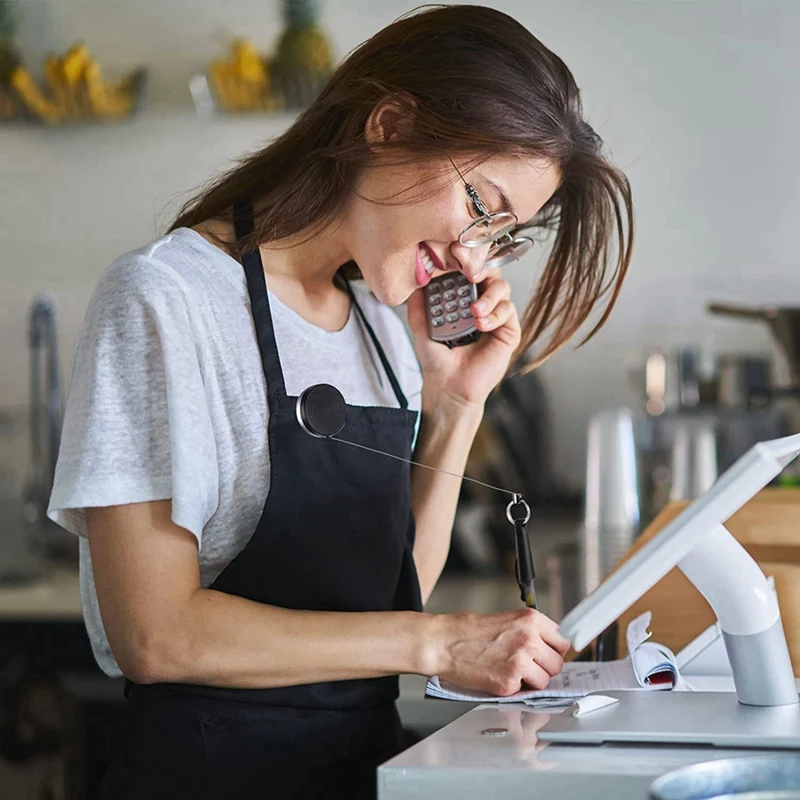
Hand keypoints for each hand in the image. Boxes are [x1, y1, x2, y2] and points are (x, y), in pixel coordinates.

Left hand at [406, 270, 520, 410]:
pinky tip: (481, 325)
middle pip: (490, 272)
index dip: (467, 261)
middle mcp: (480, 303)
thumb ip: (418, 302)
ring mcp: (495, 316)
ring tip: (474, 312)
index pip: (469, 270)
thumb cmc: (436, 358)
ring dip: (489, 296)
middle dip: (482, 270)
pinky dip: (495, 314)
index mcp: (462, 297)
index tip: (459, 258)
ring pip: (502, 288)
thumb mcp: (421, 325)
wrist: (448, 384)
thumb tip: (416, 277)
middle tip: (472, 276)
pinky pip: (509, 311)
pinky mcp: (508, 331)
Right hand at [431, 608, 570, 695]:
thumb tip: (548, 648)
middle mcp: (529, 639)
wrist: (443, 642)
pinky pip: (525, 691)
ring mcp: (520, 661)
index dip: (553, 651)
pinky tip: (499, 676)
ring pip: (545, 680)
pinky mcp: (509, 682)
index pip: (562, 641)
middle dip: (544, 668)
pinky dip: (514, 688)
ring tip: (511, 671)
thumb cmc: (467, 631)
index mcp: (530, 619)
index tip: (547, 655)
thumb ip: (530, 631)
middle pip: (558, 663)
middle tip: (527, 666)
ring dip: (532, 681)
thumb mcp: (506, 619)